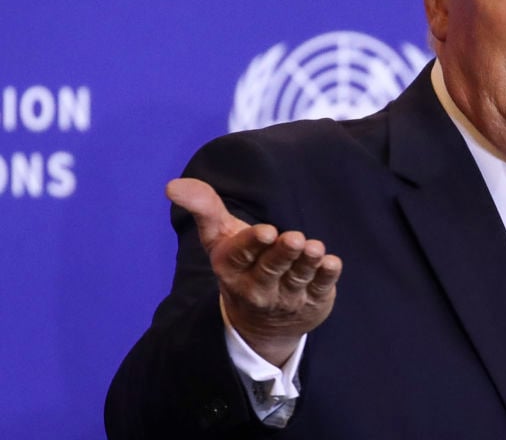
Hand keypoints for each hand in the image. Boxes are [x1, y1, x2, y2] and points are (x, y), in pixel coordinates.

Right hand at [166, 178, 342, 365]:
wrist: (262, 321)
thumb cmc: (241, 264)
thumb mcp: (219, 237)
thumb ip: (204, 208)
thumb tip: (172, 185)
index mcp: (231, 268)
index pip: (240, 256)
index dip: (252, 244)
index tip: (266, 231)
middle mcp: (258, 286)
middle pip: (271, 268)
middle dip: (282, 253)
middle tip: (293, 238)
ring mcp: (286, 296)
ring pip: (297, 278)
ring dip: (306, 263)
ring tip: (314, 248)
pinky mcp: (312, 300)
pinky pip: (320, 288)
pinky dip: (327, 277)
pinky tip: (332, 263)